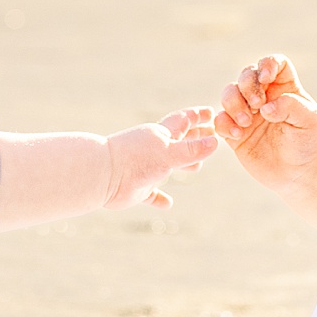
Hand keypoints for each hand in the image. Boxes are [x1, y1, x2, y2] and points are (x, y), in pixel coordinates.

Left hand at [103, 107, 218, 209]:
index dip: (198, 116)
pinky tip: (167, 203)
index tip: (212, 113)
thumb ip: (191, 150)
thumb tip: (215, 142)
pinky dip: (159, 198)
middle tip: (212, 135)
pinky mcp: (137, 189)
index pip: (184, 121)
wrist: (101, 176)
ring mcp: (145, 168)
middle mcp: (154, 149)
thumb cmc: (134, 159)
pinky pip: (152, 194)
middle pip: (179, 141)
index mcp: (161, 135)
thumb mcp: (168, 153)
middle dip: (196, 138)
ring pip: (168, 165)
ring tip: (196, 167)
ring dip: (182, 165)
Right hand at [215, 54, 316, 194]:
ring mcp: (248, 114)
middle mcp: (264, 97)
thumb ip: (290, 106)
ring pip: (228, 93)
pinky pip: (219, 120)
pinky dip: (224, 124)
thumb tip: (265, 108)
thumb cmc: (309, 144)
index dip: (267, 64)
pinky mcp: (235, 133)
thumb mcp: (309, 121)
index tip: (266, 78)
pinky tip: (238, 135)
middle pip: (246, 75)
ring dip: (233, 103)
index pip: (274, 64)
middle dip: (247, 86)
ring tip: (246, 122)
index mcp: (284, 89)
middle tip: (257, 106)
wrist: (300, 175)